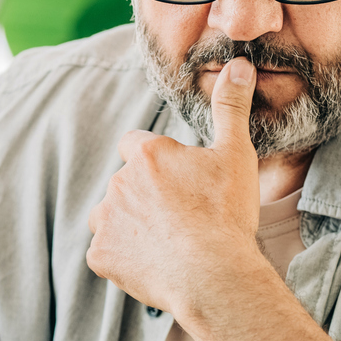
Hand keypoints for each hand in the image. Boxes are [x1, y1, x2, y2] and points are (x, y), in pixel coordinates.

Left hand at [86, 57, 263, 316]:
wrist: (213, 277)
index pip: (136, 145)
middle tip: (179, 218)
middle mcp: (119, 182)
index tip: (176, 181)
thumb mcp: (237, 154)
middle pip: (124, 183)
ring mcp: (106, 220)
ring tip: (163, 242)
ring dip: (128, 225)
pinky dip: (122, 259)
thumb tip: (239, 63)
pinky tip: (152, 265)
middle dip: (144, 196)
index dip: (155, 162)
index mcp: (148, 154)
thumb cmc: (227, 214)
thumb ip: (231, 107)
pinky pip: (105, 253)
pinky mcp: (101, 256)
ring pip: (109, 216)